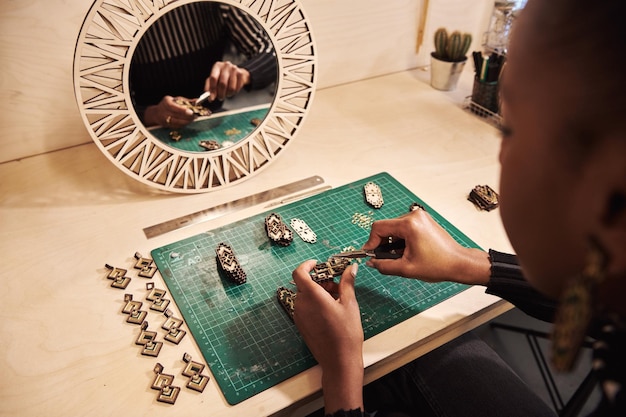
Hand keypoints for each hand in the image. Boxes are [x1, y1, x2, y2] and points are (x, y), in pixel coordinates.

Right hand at [143, 95, 194, 127]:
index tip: (191, 112)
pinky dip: (183, 125)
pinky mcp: (166, 126)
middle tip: (195, 116)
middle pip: (176, 116)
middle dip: (187, 117)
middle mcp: (163, 112)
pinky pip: (176, 126)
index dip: (182, 110)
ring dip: (186, 121)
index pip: (174, 107)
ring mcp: (164, 120)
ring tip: (193, 119)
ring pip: (177, 123)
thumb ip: (187, 101)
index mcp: (166, 103)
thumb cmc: (169, 104)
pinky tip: (188, 122)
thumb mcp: (176, 100)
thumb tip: (197, 101)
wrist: (156, 113)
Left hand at [204, 61, 250, 101]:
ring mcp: (234, 69)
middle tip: (220, 98)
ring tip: (227, 93)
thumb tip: (209, 97)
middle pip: (223, 84)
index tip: (211, 98)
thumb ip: (210, 87)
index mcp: (217, 66)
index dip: (212, 89)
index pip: (213, 78)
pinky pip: (237, 88)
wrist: (235, 72)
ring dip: (228, 94)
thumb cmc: (222, 76)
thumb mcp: (214, 79)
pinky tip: (232, 90)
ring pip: (231, 88)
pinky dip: (234, 92)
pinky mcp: (241, 74)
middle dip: (221, 94)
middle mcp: (226, 66)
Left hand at [292, 260, 363, 413]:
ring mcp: (299, 315)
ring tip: (338, 299)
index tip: (317, 264)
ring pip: (305, 295)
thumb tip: (351, 268)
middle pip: (305, 284)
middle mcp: (301, 304)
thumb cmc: (346, 334)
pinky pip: (305, 307)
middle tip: (337, 284)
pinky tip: (331, 310)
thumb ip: (347, 283)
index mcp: (312, 296)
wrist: (339, 361)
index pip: (299, 272)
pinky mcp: (300, 325)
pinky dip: (315, 303)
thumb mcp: (350, 304)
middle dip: (320, 280)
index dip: (307, 265)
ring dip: (318, 291)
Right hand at [363, 208, 490, 284]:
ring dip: (393, 243)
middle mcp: (414, 216)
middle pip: (387, 227)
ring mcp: (420, 217)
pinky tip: (408, 251)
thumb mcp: (406, 269)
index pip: (379, 228)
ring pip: (395, 229)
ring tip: (401, 257)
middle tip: (386, 259)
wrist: (458, 263)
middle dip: (383, 244)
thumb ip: (384, 265)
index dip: (371, 242)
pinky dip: (401, 240)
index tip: (370, 254)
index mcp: (409, 224)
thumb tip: (371, 262)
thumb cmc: (438, 265)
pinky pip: (404, 228)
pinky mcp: (423, 221)